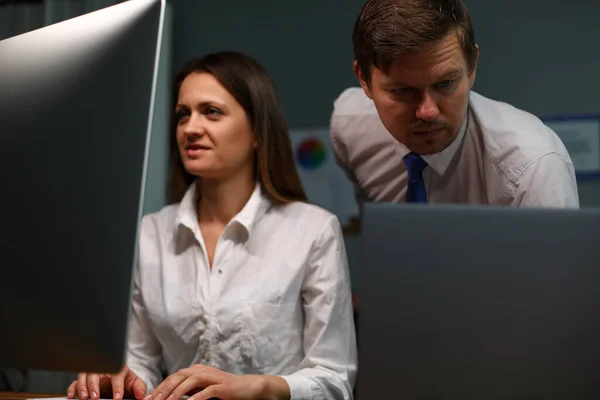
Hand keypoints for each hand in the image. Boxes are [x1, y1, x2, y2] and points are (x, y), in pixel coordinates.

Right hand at [66, 365, 146, 399]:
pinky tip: (72, 396)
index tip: (117, 397)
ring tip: (85, 398)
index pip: (117, 375)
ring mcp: (93, 375)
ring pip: (84, 376)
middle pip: (96, 373)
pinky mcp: (85, 381)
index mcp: (118, 369)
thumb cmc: (127, 381)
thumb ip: (139, 388)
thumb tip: (141, 395)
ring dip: (83, 387)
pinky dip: (73, 388)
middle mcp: (104, 370)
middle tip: (96, 397)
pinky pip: (76, 382)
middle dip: (95, 385)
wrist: (120, 381)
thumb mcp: (135, 383)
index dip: (117, 387)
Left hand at [147, 364, 289, 399]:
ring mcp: (213, 377)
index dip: (161, 386)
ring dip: (177, 392)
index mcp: (197, 371)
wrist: (249, 387)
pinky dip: (197, 397)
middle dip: (164, 388)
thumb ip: (191, 391)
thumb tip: (172, 397)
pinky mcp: (223, 386)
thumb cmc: (226, 390)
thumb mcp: (205, 389)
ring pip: (190, 381)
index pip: (174, 376)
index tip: (149, 398)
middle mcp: (203, 371)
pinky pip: (207, 391)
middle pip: (179, 376)